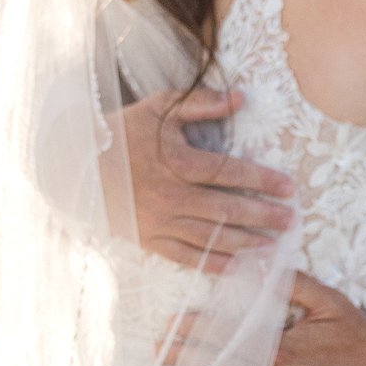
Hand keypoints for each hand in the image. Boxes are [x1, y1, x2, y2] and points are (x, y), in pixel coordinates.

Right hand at [116, 88, 294, 272]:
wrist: (75, 164)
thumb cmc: (121, 132)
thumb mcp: (160, 108)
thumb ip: (201, 103)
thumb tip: (241, 97)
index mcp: (177, 162)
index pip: (229, 173)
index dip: (262, 180)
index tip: (288, 187)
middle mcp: (171, 195)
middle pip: (226, 209)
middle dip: (262, 216)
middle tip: (290, 221)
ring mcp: (159, 221)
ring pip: (209, 236)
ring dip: (244, 243)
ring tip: (272, 247)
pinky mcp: (147, 239)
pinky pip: (183, 256)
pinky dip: (209, 264)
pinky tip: (233, 268)